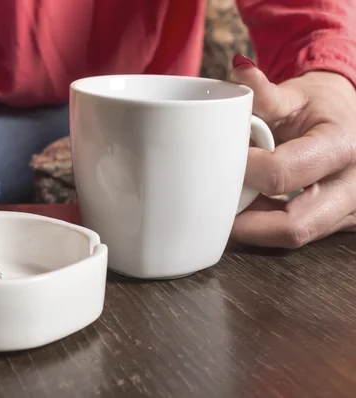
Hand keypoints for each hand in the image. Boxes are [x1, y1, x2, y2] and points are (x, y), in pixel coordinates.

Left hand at [229, 54, 355, 247]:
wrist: (349, 119)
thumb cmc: (319, 106)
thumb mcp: (297, 93)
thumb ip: (266, 92)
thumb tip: (238, 72)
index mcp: (342, 146)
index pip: (282, 173)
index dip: (243, 172)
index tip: (220, 162)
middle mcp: (352, 186)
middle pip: (294, 226)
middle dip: (247, 222)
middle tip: (215, 206)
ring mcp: (347, 211)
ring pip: (293, 236)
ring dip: (254, 227)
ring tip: (228, 205)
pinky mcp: (334, 222)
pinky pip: (296, 233)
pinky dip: (266, 225)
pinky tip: (245, 209)